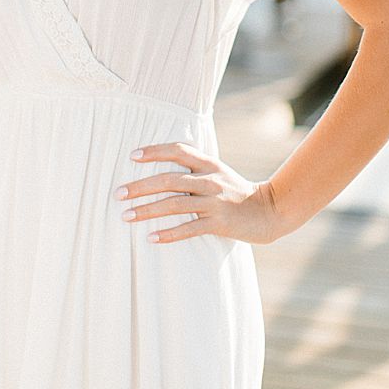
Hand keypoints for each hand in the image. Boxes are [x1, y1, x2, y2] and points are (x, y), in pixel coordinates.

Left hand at [115, 141, 284, 244]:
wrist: (270, 211)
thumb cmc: (235, 191)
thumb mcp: (216, 172)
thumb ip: (193, 167)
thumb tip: (158, 166)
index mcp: (208, 164)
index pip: (178, 151)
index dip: (155, 151)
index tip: (132, 156)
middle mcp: (210, 180)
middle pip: (169, 180)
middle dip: (140, 187)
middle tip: (118, 193)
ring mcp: (214, 202)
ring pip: (174, 204)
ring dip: (147, 211)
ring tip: (126, 216)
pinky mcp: (219, 223)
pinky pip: (189, 228)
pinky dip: (168, 233)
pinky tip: (151, 238)